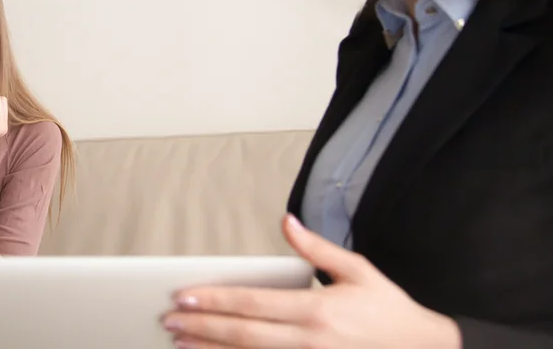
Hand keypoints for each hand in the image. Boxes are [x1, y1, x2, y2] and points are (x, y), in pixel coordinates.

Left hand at [161, 214, 461, 348]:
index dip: (214, 300)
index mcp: (318, 309)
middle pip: (242, 334)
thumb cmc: (391, 312)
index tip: (183, 295)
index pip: (253, 304)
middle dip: (200, 326)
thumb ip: (316, 249)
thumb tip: (286, 221)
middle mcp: (311, 341)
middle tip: (167, 319)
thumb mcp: (358, 272)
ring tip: (178, 342)